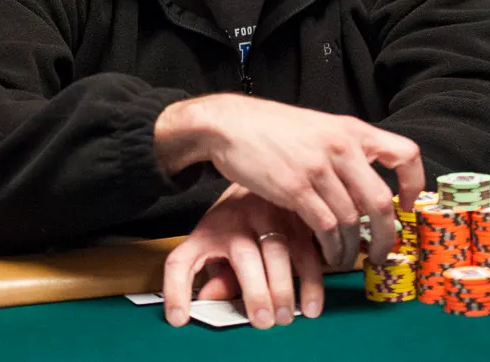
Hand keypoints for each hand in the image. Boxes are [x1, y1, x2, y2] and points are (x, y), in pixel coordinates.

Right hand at [155, 94, 423, 268]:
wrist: (229, 124)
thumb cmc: (271, 128)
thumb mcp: (318, 126)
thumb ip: (343, 148)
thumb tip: (365, 182)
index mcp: (352, 129)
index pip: (405, 153)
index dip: (413, 184)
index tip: (406, 205)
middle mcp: (341, 147)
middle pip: (380, 201)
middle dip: (387, 235)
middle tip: (383, 252)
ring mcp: (318, 168)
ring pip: (351, 220)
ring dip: (354, 247)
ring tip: (349, 259)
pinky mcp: (295, 188)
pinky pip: (326, 227)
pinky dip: (331, 247)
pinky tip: (329, 254)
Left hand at [163, 184, 322, 329]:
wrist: (260, 170)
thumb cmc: (234, 218)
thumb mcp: (214, 242)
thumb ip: (216, 275)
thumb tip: (211, 300)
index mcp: (209, 229)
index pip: (182, 261)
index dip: (175, 291)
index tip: (177, 318)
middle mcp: (239, 220)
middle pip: (244, 256)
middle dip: (256, 291)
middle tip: (265, 320)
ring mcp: (272, 216)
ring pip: (282, 250)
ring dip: (289, 287)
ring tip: (292, 315)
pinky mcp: (299, 218)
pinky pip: (310, 248)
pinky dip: (314, 278)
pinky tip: (313, 302)